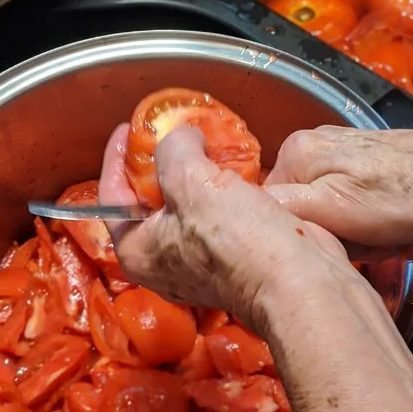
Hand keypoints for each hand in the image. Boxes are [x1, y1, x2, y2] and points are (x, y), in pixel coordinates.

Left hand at [99, 124, 364, 335]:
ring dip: (199, 170)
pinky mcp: (235, 255)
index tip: (129, 128)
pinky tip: (235, 163)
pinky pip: (220, 211)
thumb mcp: (192, 180)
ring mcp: (201, 261)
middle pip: (151, 199)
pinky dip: (225, 185)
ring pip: (190, 202)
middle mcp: (164, 261)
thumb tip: (182, 136)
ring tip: (205, 138)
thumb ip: (174, 149)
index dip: (118, 156)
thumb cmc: (240, 242)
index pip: (111, 196)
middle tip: (172, 130)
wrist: (301, 283)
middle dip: (163, 161)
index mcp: (138, 251)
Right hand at [263, 124, 412, 259]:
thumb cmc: (406, 198)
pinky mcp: (368, 169)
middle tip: (367, 242)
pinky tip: (398, 230)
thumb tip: (239, 214)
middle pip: (303, 214)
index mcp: (296, 153)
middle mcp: (312, 147)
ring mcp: (342, 156)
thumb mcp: (334, 209)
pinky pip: (355, 211)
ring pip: (332, 217)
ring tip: (388, 235)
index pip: (269, 210)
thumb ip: (284, 208)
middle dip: (336, 238)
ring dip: (360, 238)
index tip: (330, 242)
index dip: (300, 236)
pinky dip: (377, 228)